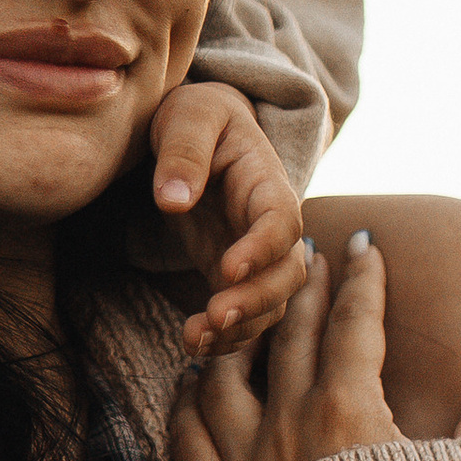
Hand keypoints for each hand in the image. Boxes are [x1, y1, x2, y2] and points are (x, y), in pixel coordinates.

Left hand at [148, 83, 304, 357]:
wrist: (200, 128)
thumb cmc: (196, 115)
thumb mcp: (187, 115)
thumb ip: (183, 152)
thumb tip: (172, 201)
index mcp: (267, 181)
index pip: (282, 219)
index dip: (262, 248)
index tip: (226, 268)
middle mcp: (270, 224)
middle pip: (288, 272)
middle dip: (256, 300)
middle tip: (214, 316)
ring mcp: (256, 253)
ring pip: (271, 303)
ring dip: (239, 328)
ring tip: (194, 338)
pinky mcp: (233, 275)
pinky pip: (244, 315)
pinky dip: (225, 337)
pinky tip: (192, 345)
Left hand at [169, 230, 460, 460]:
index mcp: (349, 413)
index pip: (353, 324)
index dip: (361, 280)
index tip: (363, 247)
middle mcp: (287, 429)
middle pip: (289, 336)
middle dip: (302, 290)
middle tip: (309, 259)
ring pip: (222, 373)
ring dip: (238, 335)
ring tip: (250, 312)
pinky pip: (184, 434)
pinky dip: (188, 397)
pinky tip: (194, 379)